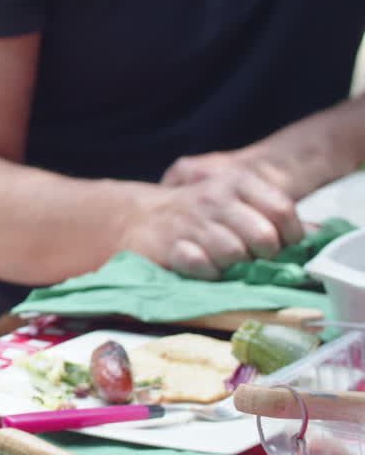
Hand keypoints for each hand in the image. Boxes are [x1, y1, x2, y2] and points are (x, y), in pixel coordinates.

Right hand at [118, 154, 302, 278]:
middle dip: (263, 255)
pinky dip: (208, 273)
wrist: (139, 218)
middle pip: (263, 238)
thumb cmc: (199, 212)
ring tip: (225, 260)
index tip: (283, 244)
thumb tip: (314, 235)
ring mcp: (191, 221)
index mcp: (235, 181)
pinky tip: (204, 266)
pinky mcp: (171, 246)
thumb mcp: (236, 201)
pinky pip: (203, 267)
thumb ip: (273, 213)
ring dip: (234, 266)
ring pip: (234, 255)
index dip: (291, 234)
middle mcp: (214, 198)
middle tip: (253, 256)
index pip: (282, 209)